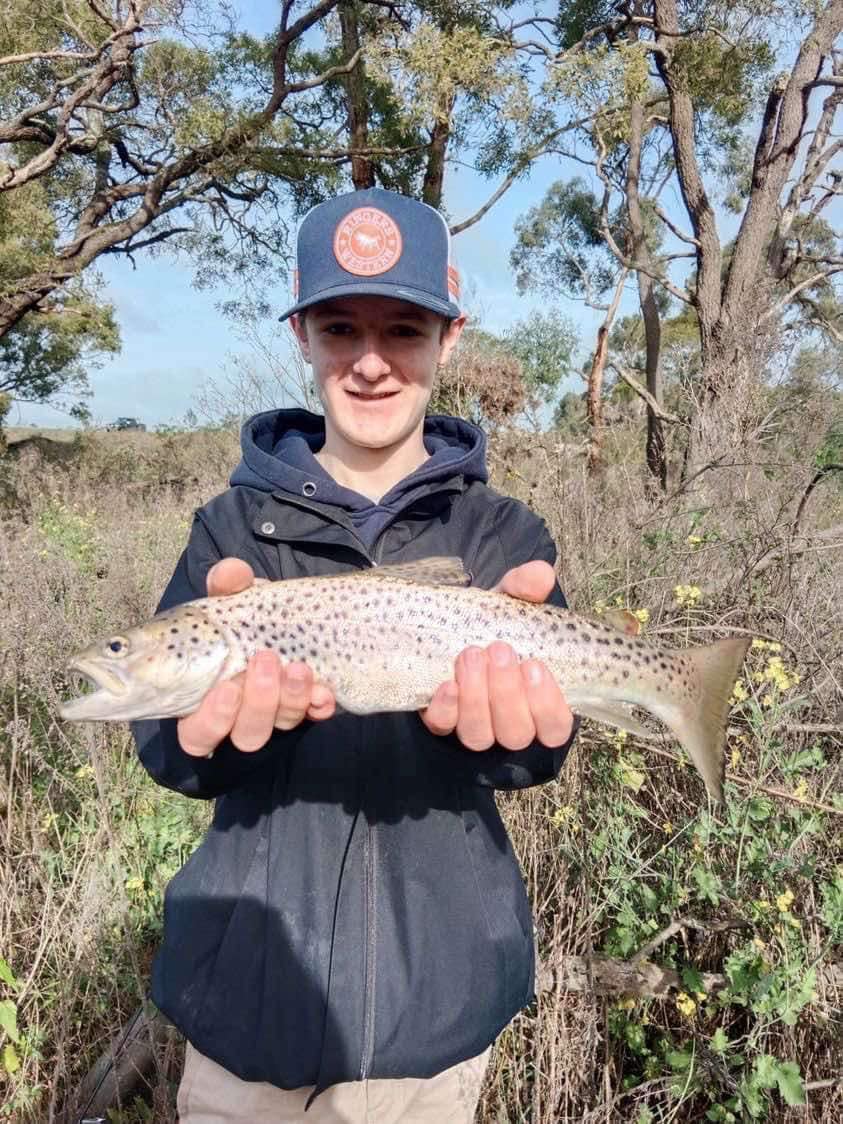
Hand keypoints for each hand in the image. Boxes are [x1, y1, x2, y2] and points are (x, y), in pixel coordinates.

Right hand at [177, 558, 335, 756]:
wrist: (289, 613)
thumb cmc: (246, 613)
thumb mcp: (235, 597)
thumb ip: (228, 585)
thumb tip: (230, 573)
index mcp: (207, 697)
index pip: (197, 733)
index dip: (211, 721)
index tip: (227, 688)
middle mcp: (242, 715)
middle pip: (245, 735)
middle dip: (258, 703)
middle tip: (266, 660)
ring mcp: (277, 714)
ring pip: (281, 727)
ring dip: (290, 700)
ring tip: (298, 667)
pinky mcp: (308, 707)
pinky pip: (315, 717)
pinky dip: (319, 705)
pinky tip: (325, 690)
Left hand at [420, 561, 573, 751]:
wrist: (445, 625)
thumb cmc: (490, 623)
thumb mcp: (509, 602)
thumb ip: (525, 588)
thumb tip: (541, 574)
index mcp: (536, 702)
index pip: (555, 727)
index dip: (548, 705)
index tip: (534, 665)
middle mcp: (508, 722)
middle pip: (516, 733)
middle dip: (507, 693)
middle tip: (499, 650)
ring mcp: (473, 725)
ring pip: (480, 735)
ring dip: (477, 698)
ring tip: (471, 655)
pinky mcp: (440, 720)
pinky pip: (442, 727)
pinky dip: (445, 708)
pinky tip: (446, 684)